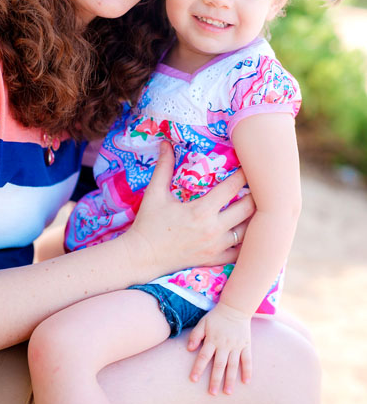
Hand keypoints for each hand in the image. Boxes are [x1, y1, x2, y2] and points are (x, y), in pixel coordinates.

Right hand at [121, 142, 253, 277]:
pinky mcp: (215, 259)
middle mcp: (214, 229)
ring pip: (250, 231)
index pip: (232, 188)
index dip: (244, 174)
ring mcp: (217, 246)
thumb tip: (165, 143)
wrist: (142, 256)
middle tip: (261, 185)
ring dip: (256, 218)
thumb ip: (163, 167)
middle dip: (257, 194)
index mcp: (201, 210)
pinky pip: (241, 253)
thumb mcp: (154, 193)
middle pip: (249, 208)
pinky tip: (252, 233)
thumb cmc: (148, 223)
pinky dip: (250, 243)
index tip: (250, 165)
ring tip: (261, 206)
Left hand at [187, 302, 252, 394]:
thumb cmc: (216, 317)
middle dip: (215, 380)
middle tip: (212, 393)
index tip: (193, 379)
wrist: (235, 308)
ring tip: (227, 392)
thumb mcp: (202, 323)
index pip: (203, 356)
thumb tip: (189, 349)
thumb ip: (195, 336)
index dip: (198, 368)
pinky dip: (247, 371)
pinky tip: (246, 382)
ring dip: (230, 379)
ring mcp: (236, 346)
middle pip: (219, 365)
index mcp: (212, 340)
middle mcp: (224, 345)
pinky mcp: (246, 345)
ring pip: (233, 365)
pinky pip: (247, 360)